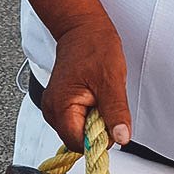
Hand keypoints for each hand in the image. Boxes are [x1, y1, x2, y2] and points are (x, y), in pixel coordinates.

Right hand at [43, 16, 131, 150]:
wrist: (82, 29)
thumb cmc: (94, 47)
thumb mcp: (112, 81)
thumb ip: (115, 112)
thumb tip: (121, 137)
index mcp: (60, 106)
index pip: (79, 144)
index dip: (99, 139)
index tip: (110, 122)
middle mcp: (52, 110)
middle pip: (78, 140)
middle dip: (97, 129)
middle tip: (104, 103)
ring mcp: (55, 108)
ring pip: (79, 131)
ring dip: (94, 121)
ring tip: (98, 96)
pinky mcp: (60, 105)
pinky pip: (78, 121)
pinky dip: (91, 114)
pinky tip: (94, 97)